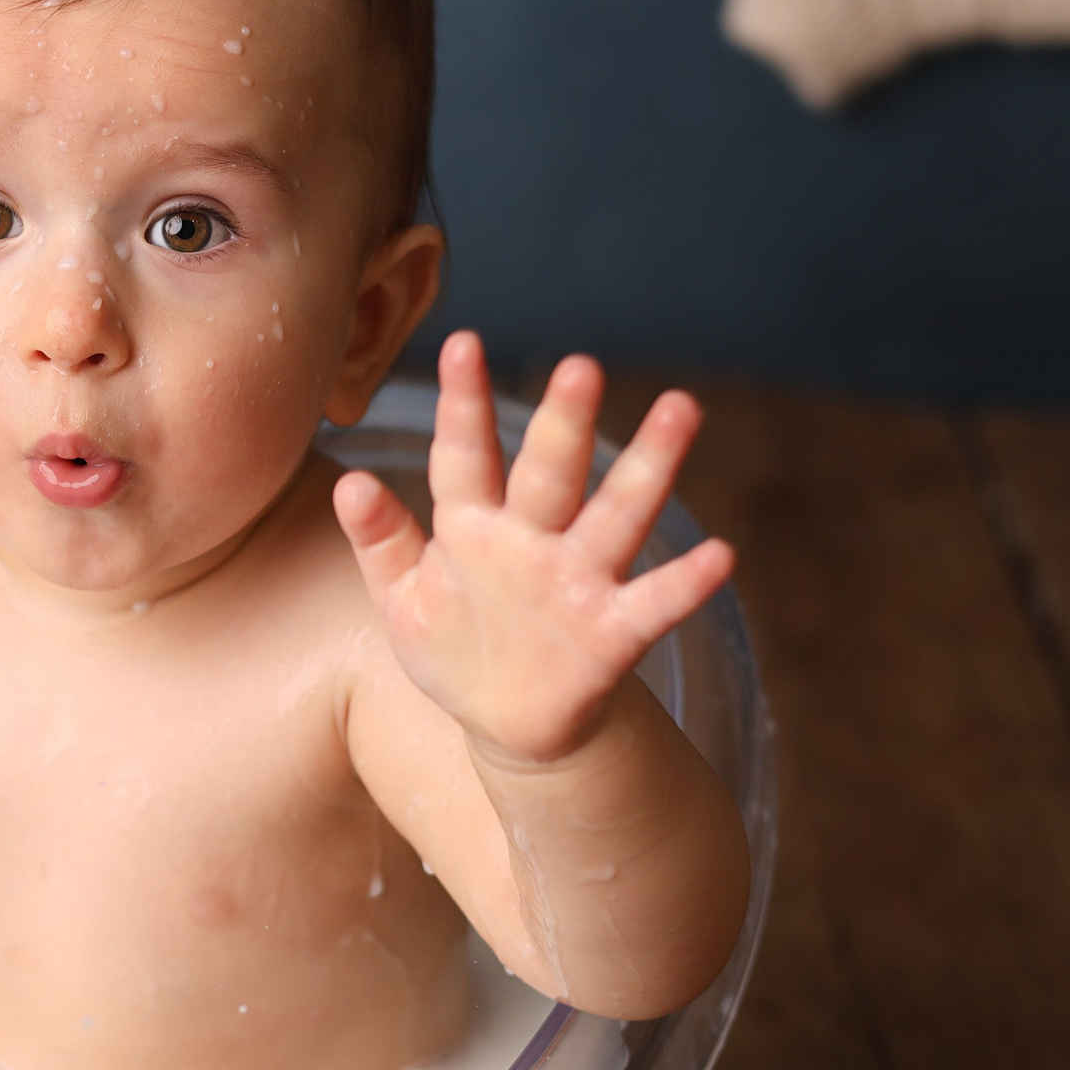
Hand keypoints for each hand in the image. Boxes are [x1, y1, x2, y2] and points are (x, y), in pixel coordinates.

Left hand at [334, 333, 733, 766]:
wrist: (506, 725)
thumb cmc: (453, 647)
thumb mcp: (403, 597)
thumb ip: (381, 540)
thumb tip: (348, 483)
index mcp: (473, 524)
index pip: (465, 456)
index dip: (463, 404)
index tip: (462, 344)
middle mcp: (533, 539)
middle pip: (551, 473)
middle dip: (564, 423)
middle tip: (581, 366)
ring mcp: (578, 581)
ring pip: (616, 515)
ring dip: (647, 467)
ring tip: (680, 411)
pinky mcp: (612, 632)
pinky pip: (654, 604)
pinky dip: (686, 583)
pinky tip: (721, 555)